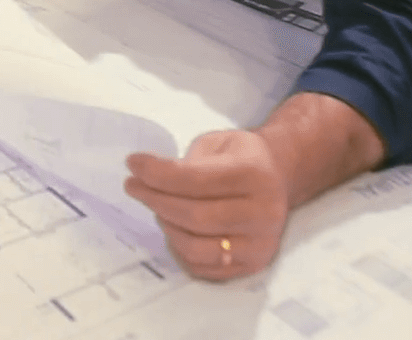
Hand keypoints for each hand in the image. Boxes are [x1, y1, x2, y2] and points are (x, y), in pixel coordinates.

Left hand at [124, 130, 290, 280]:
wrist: (278, 180)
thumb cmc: (241, 158)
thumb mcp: (217, 143)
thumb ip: (186, 160)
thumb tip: (146, 177)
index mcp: (254, 174)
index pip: (195, 180)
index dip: (157, 173)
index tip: (133, 164)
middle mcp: (263, 213)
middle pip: (193, 216)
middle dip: (155, 199)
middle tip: (133, 186)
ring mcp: (259, 244)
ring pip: (195, 247)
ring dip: (166, 225)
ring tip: (157, 207)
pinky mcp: (252, 266)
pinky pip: (201, 267)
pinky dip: (178, 248)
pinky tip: (173, 227)